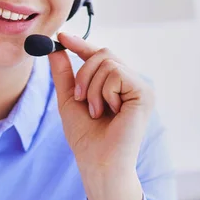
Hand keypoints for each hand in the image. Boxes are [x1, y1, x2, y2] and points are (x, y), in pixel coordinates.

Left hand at [48, 32, 154, 175]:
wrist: (98, 162)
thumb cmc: (86, 138)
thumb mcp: (70, 100)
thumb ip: (64, 74)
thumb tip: (54, 48)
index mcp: (117, 85)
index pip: (100, 56)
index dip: (81, 44)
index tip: (61, 37)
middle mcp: (132, 83)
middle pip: (103, 53)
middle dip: (83, 74)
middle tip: (79, 98)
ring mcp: (141, 87)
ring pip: (108, 62)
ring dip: (92, 88)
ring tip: (97, 112)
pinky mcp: (145, 93)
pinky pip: (116, 73)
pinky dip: (104, 93)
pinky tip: (110, 112)